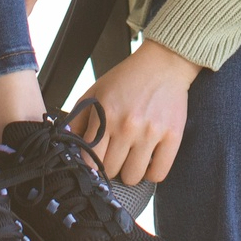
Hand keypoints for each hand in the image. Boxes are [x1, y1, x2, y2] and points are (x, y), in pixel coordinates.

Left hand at [76, 41, 198, 185]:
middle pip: (111, 170)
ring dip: (131, 171)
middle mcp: (127, 125)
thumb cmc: (127, 79)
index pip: (90, 160)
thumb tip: (67, 144)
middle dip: (111, 166)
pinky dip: (152, 173)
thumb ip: (78, 118)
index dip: (91, 164)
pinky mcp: (173, 136)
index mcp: (105, 115)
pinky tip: (149, 161)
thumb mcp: (95, 92)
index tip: (96, 160)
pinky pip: (159, 173)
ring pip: (133, 176)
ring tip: (132, 158)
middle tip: (116, 155)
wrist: (163, 64)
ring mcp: (151, 132)